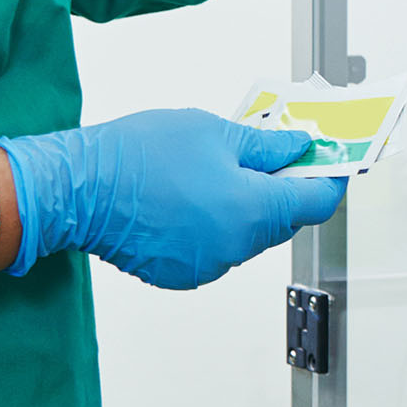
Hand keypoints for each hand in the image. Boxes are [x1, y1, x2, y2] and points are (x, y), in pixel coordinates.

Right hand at [0, 109, 346, 290]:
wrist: (77, 188)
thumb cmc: (137, 156)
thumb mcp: (213, 133)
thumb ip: (266, 146)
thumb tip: (299, 147)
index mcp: (253, 211)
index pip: (316, 202)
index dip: (328, 177)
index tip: (330, 160)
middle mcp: (236, 247)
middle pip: (283, 220)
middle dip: (284, 188)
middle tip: (272, 153)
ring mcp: (208, 265)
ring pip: (249, 235)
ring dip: (247, 206)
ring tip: (219, 170)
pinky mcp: (182, 273)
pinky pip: (217, 248)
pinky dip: (217, 224)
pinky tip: (194, 196)